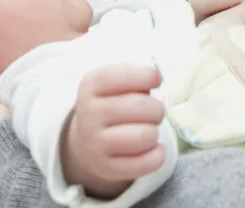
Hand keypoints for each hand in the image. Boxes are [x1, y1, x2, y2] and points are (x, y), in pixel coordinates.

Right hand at [62, 65, 166, 198]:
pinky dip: (158, 155)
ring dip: (154, 132)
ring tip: (148, 130)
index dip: (148, 76)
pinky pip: (146, 162)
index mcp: (91, 86)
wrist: (86, 141)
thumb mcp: (115, 83)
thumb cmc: (111, 104)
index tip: (156, 80)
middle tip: (153, 112)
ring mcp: (94, 144)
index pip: (125, 76)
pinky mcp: (106, 169)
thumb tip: (157, 79)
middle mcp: (88, 114)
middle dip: (156, 108)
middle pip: (141, 106)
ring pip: (145, 136)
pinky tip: (153, 148)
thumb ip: (137, 78)